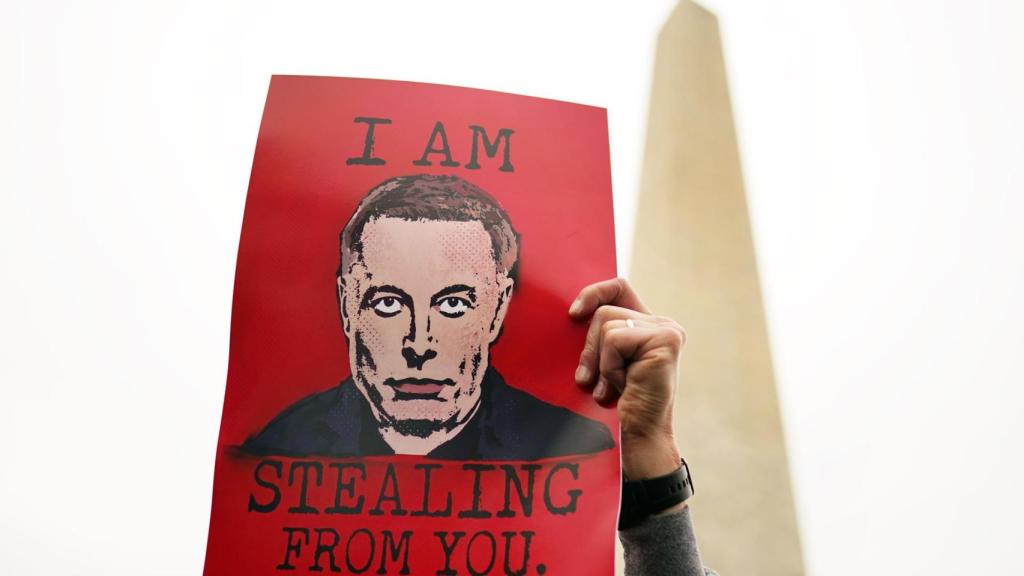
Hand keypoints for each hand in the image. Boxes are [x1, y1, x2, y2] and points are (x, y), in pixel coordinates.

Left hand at [569, 278, 686, 485]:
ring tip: (615, 385)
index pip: (619, 287)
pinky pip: (615, 339)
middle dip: (590, 347)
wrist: (638, 437)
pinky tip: (624, 386)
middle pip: (604, 310)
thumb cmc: (617, 404)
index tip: (573, 314)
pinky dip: (610, 366)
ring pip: (606, 323)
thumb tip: (572, 313)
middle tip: (594, 380)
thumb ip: (599, 336)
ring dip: (601, 361)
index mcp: (649, 325)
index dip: (594, 292)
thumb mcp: (603, 362)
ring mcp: (667, 330)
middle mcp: (663, 323)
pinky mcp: (666, 340)